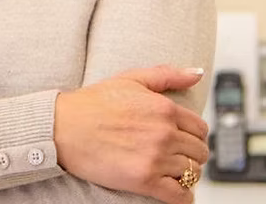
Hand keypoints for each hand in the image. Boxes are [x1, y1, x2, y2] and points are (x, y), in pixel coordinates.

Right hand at [54, 65, 208, 203]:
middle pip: (199, 152)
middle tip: (178, 156)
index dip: (195, 135)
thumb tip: (196, 74)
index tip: (185, 139)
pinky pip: (180, 196)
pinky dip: (183, 196)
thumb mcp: (131, 78)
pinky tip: (174, 191)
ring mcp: (156, 157)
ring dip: (187, 174)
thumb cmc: (93, 102)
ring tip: (172, 171)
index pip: (200, 128)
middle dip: (192, 154)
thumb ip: (167, 75)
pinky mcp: (144, 180)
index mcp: (164, 108)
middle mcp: (164, 132)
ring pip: (192, 173)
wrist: (65, 127)